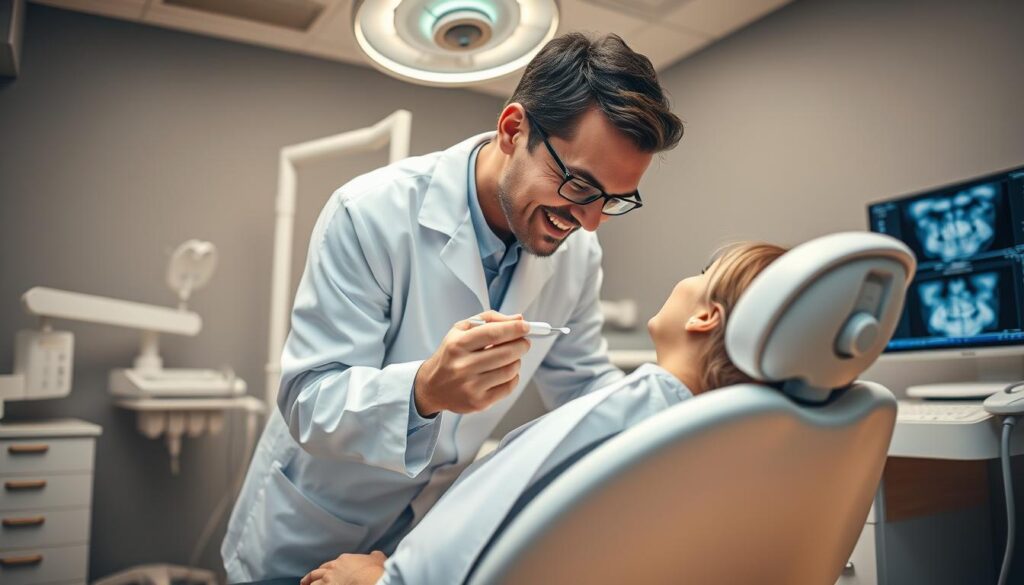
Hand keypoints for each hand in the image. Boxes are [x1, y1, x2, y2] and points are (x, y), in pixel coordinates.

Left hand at [300, 551, 386, 584]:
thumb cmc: (375, 571)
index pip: (331, 564)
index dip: (327, 569)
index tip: (326, 572)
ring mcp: (328, 580)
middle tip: (307, 580)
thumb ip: (374, 556)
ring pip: (313, 582)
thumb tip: (375, 555)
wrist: (371, 579)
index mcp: (344, 560)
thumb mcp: (378, 558)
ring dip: (308, 584)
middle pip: (318, 572)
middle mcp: (333, 569)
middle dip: (312, 576)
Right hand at [414, 310, 530, 415]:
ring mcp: (470, 386)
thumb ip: (490, 320)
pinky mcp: (478, 402)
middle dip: (521, 345)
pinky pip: (508, 387)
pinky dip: (513, 377)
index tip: (525, 327)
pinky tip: (505, 372)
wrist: (432, 386)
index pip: (493, 333)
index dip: (514, 329)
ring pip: (510, 370)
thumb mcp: (461, 330)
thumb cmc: (450, 356)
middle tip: (523, 342)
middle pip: (506, 353)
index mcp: (458, 345)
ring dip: (517, 361)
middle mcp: (463, 366)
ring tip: (510, 357)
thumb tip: (517, 320)